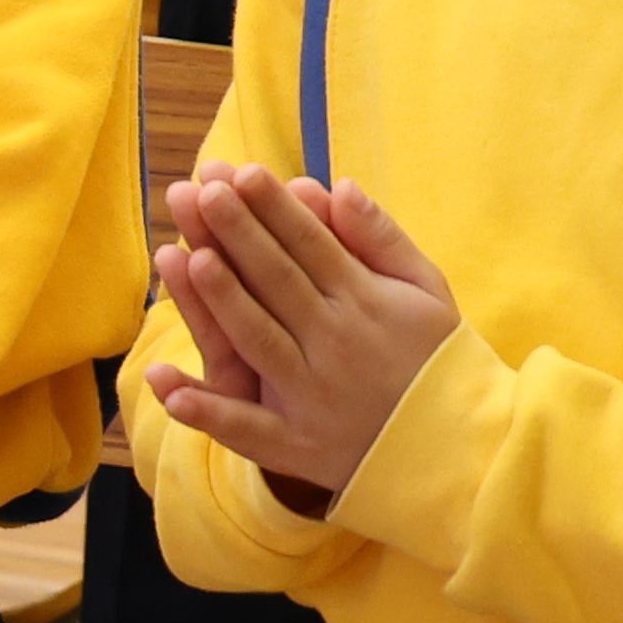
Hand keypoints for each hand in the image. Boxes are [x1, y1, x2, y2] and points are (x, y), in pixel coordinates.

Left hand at [138, 160, 463, 514]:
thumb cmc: (436, 358)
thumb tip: (339, 185)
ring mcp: (313, 396)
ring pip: (258, 340)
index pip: (310, 245)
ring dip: (222, 301)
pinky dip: (205, 409)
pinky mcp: (296, 445)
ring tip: (188, 256)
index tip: (240, 172)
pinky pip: (245, 428)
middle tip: (202, 190)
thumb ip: (382, 239)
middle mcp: (336, 346)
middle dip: (238, 234)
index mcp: (367, 304)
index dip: (273, 209)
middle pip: (277, 281)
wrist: (459, 450)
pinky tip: (164, 382)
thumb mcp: (427, 291)